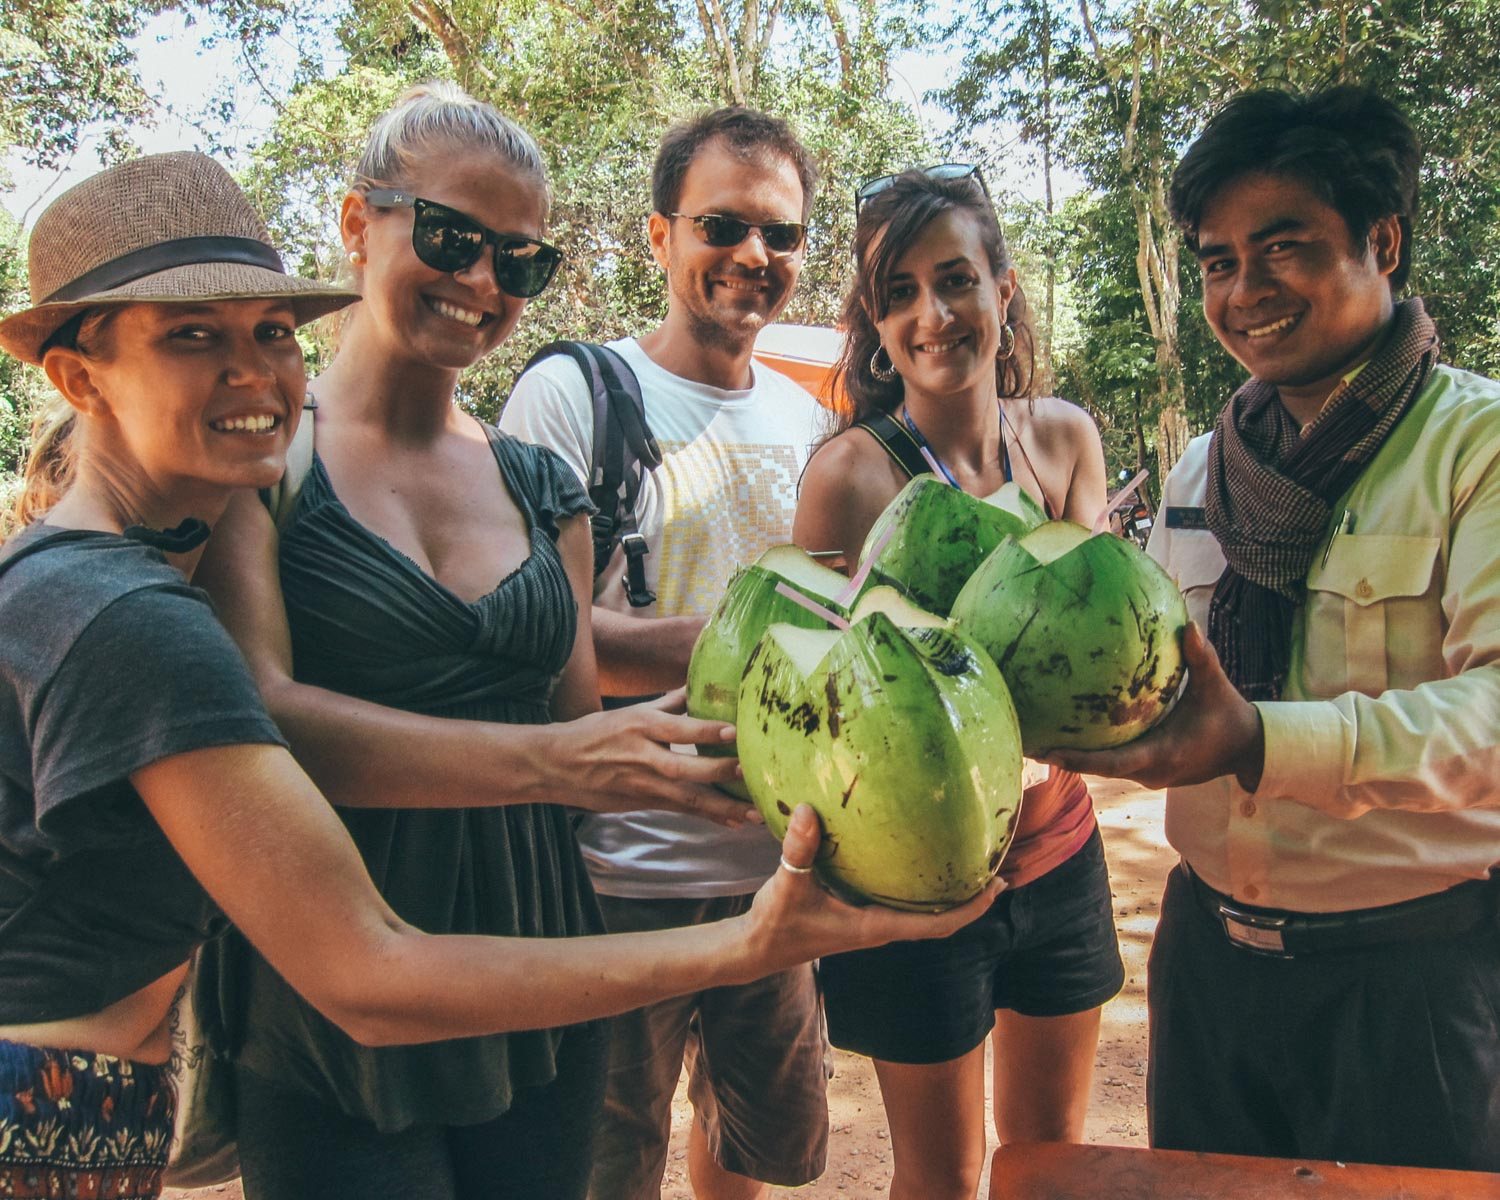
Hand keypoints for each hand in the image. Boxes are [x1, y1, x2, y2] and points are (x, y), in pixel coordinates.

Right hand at [561, 688, 758, 827]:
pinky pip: (680, 810)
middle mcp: (641, 756)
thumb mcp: (630, 712)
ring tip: (751, 812)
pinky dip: (707, 816)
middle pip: (684, 767)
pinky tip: (732, 822)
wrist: (557, 764)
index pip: (677, 728)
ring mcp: (641, 784)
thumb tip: (699, 685)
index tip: (734, 730)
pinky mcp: (641, 803)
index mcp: (639, 726)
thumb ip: (668, 703)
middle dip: (718, 772)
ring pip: (686, 798)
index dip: (705, 730)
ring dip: (721, 807)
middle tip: (749, 772)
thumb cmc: (596, 733)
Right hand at [741, 805, 1004, 976]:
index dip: (971, 909)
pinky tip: (920, 861)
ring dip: (948, 894)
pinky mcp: (860, 916)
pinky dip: (920, 887)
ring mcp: (871, 924)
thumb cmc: (774, 925)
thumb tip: (808, 810)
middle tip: (998, 868)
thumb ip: (799, 850)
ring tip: (969, 862)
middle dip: (971, 898)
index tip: (998, 887)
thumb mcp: (786, 885)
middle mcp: (880, 928)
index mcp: (874, 928)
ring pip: (924, 913)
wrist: (756, 949)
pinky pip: (903, 903)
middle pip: (941, 920)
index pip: (937, 925)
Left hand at [1040, 622, 1264, 791]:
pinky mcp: (1149, 772)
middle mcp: (1151, 771)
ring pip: (1103, 769)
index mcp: (1163, 754)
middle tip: (1027, 742)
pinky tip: (1067, 735)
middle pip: (1098, 770)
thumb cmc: (1229, 716)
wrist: (1247, 750)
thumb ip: (1201, 658)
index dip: (1081, 759)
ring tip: (1036, 741)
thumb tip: (1188, 624)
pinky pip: (1114, 764)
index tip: (1050, 752)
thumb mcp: (1215, 686)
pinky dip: (1091, 754)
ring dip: (1073, 758)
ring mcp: (1149, 775)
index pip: (1113, 764)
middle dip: (1063, 759)